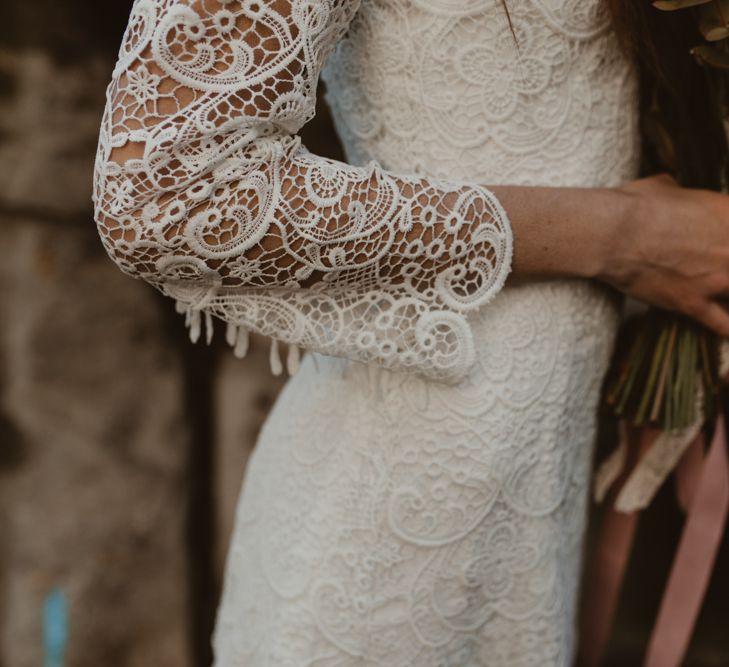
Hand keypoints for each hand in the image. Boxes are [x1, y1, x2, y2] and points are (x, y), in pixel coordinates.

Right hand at [602, 173, 728, 336]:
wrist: (612, 234)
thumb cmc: (635, 205)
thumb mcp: (665, 186)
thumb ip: (683, 196)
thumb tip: (676, 196)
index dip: (725, 238)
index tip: (719, 243)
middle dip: (727, 264)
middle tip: (718, 267)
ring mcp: (717, 279)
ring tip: (720, 290)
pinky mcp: (693, 303)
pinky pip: (724, 326)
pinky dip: (728, 329)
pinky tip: (728, 329)